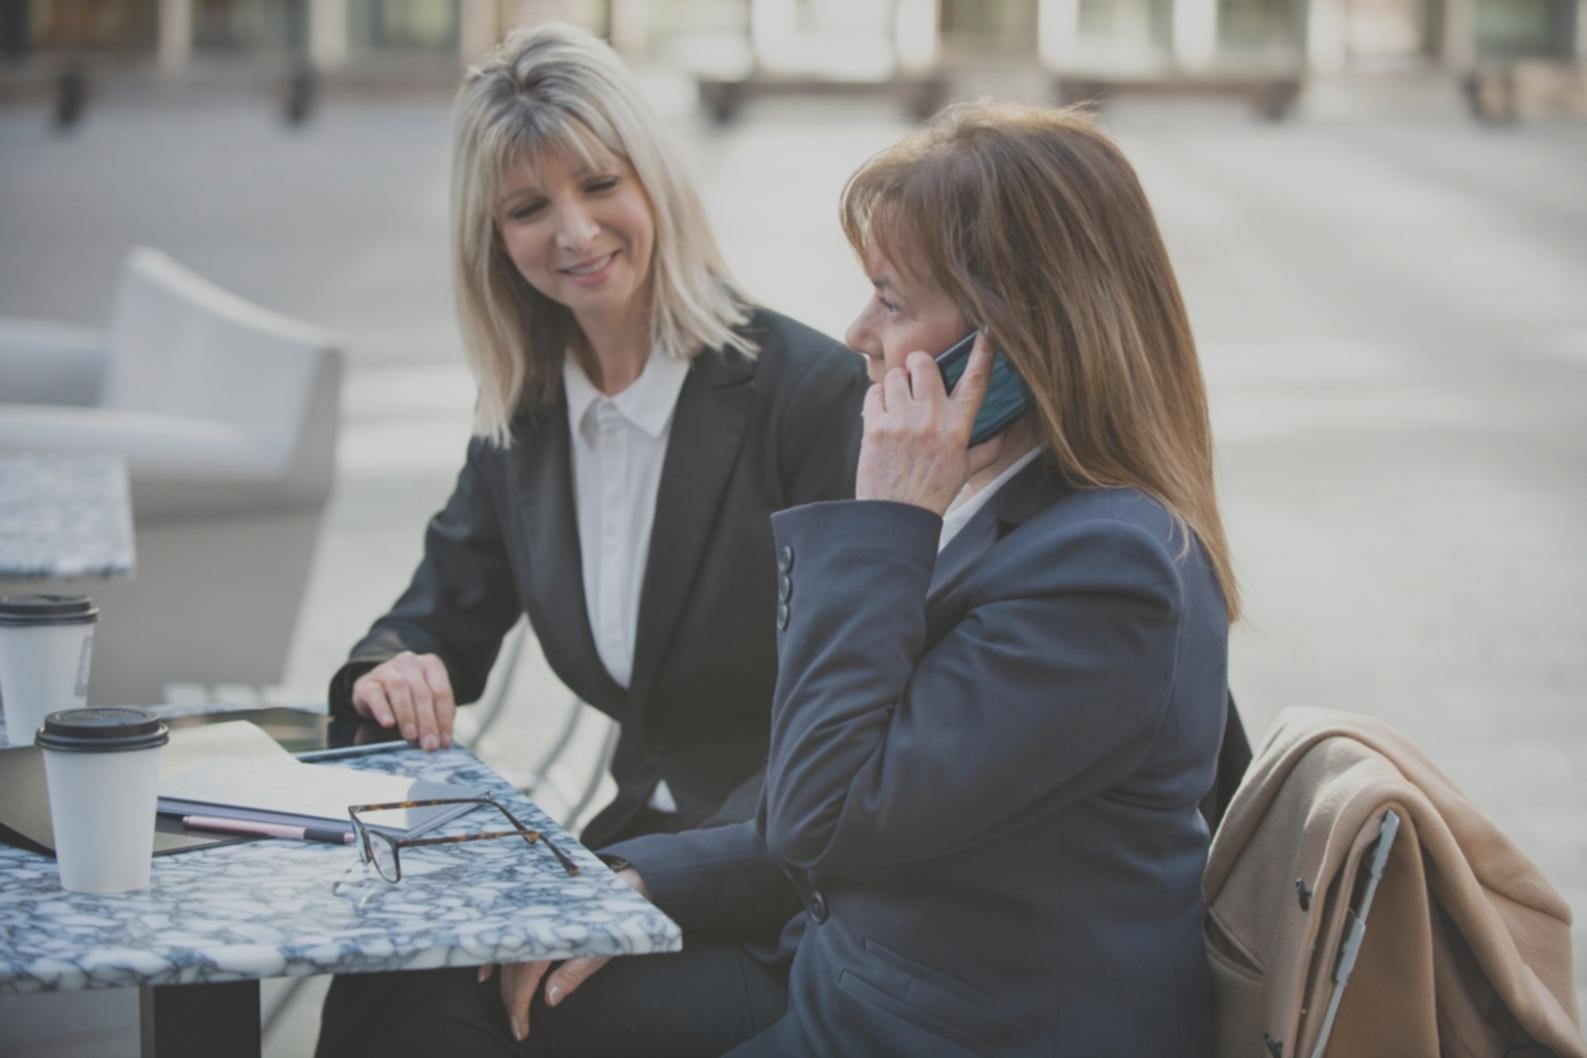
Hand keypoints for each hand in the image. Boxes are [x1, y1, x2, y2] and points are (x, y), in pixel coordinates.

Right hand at [349, 651, 455, 750]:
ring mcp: (386, 669)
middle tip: (429, 744)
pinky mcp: (366, 681)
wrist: (375, 690)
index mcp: (431, 664)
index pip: (442, 692)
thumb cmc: (408, 698)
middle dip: (427, 721)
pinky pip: (374, 694)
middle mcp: (410, 662)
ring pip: (400, 688)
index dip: (444, 719)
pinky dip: (382, 709)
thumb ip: (436, 716)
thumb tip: (443, 740)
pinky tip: (388, 724)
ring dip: (407, 715)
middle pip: (422, 693)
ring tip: (411, 736)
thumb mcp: (426, 703)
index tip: (444, 742)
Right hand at [479, 867, 649, 1041]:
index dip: (518, 1003)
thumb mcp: (599, 950)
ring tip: (510, 1005)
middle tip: (516, 1024)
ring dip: (504, 982)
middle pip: (512, 967)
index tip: (519, 1026)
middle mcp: (533, 922)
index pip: (523, 975)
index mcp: (549, 934)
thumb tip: (549, 997)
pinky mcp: (529, 911)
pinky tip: (486, 974)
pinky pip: (506, 935)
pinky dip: (495, 956)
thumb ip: (573, 972)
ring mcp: (529, 915)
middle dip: (512, 998)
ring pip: (508, 954)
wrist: (619, 883)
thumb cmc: (612, 918)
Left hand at [856, 332, 1004, 515]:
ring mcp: (902, 422)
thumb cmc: (931, 494)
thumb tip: (1003, 434)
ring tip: (897, 401)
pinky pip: (874, 392)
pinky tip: (882, 415)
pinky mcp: (876, 427)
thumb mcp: (964, 472)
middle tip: (916, 375)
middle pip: (925, 362)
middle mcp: (932, 419)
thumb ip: (986, 450)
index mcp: (958, 428)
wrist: (895, 517)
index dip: (983, 352)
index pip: (976, 380)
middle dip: (919, 363)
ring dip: (896, 383)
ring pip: (896, 374)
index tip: (986, 331)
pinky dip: (877, 399)